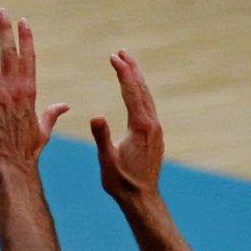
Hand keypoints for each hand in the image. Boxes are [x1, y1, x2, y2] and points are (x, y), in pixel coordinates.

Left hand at [0, 11, 67, 177]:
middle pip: (9, 52)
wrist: (14, 167)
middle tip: (0, 10)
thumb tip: (65, 105)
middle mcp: (15, 89)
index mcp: (29, 92)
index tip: (23, 21)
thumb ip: (52, 113)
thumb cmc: (27, 151)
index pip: (28, 58)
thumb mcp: (44, 129)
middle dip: (4, 29)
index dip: (25, 38)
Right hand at [90, 50, 163, 204]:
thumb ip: (102, 137)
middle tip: (122, 52)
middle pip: (142, 89)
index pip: (131, 92)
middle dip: (132, 69)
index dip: (122, 73)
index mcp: (140, 126)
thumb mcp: (107, 161)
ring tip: (128, 66)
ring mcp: (155, 128)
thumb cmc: (121, 182)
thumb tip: (96, 116)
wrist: (141, 198)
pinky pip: (147, 107)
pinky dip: (140, 94)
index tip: (114, 57)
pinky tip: (135, 93)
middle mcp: (151, 123)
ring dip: (137, 80)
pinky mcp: (154, 135)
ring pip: (146, 97)